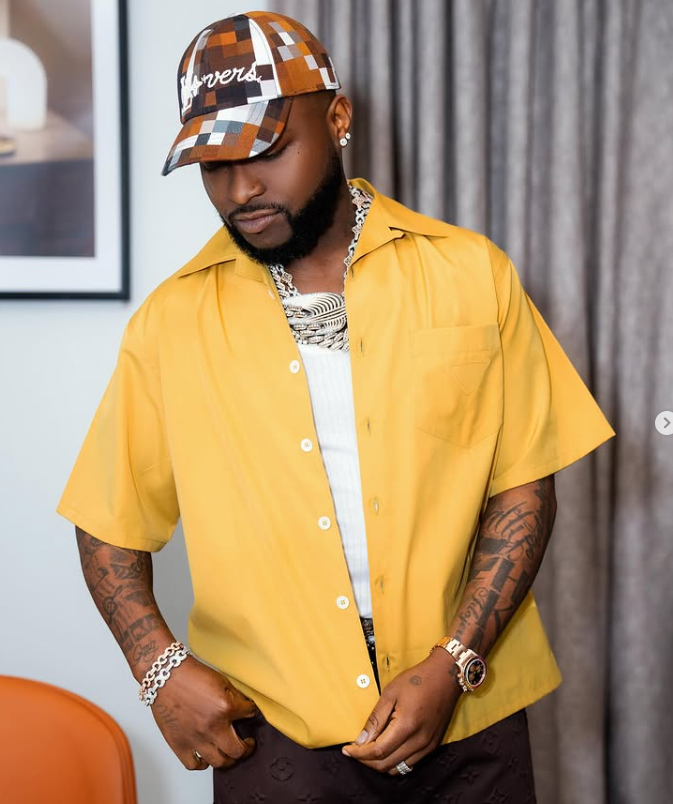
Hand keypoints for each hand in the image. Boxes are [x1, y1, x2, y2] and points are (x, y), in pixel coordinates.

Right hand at [150, 656, 258, 770]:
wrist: (165, 675)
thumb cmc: (190, 674)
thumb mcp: (221, 681)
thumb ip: (234, 697)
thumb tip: (244, 709)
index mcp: (225, 707)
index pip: (248, 714)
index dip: (251, 712)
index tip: (249, 714)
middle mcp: (212, 727)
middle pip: (237, 751)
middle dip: (246, 748)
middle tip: (248, 744)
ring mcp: (195, 738)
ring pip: (219, 762)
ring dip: (228, 759)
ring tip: (229, 753)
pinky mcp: (178, 744)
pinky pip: (193, 764)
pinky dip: (202, 764)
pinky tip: (206, 759)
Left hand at [342, 649, 460, 773]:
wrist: (445, 676)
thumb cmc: (417, 680)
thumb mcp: (390, 693)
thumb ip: (375, 718)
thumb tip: (361, 739)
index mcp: (407, 726)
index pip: (378, 751)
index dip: (360, 754)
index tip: (347, 750)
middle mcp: (419, 741)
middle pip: (386, 764)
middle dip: (366, 761)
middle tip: (355, 750)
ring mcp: (428, 746)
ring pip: (398, 769)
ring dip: (380, 764)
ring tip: (369, 751)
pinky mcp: (432, 746)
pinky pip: (409, 764)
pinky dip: (394, 762)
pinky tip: (387, 749)